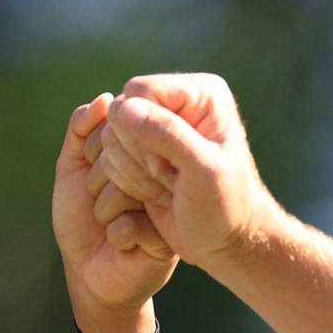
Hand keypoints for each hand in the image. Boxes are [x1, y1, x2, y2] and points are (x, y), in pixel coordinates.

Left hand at [53, 93, 175, 332]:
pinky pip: (131, 223)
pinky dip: (116, 235)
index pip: (117, 127)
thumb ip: (80, 132)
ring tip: (108, 224)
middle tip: (96, 203)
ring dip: (103, 210)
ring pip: (127, 188)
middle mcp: (154, 173)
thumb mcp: (72, 170)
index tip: (88, 173)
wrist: (89, 273)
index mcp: (136, 155)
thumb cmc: (80, 220)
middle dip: (96, 182)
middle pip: (123, 154)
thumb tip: (105, 98)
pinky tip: (121, 245)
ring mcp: (164, 203)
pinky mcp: (167, 235)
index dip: (93, 150)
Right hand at [83, 73, 284, 272]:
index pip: (140, 91)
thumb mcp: (202, 172)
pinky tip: (156, 192)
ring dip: (131, 170)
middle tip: (170, 179)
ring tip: (167, 187)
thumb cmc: (224, 208)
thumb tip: (125, 107)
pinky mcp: (143, 148)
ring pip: (109, 135)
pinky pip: (108, 154)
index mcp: (201, 94)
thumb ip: (168, 135)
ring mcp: (159, 125)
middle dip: (136, 153)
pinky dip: (125, 179)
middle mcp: (178, 102)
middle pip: (120, 111)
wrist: (223, 241)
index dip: (141, 130)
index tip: (167, 167)